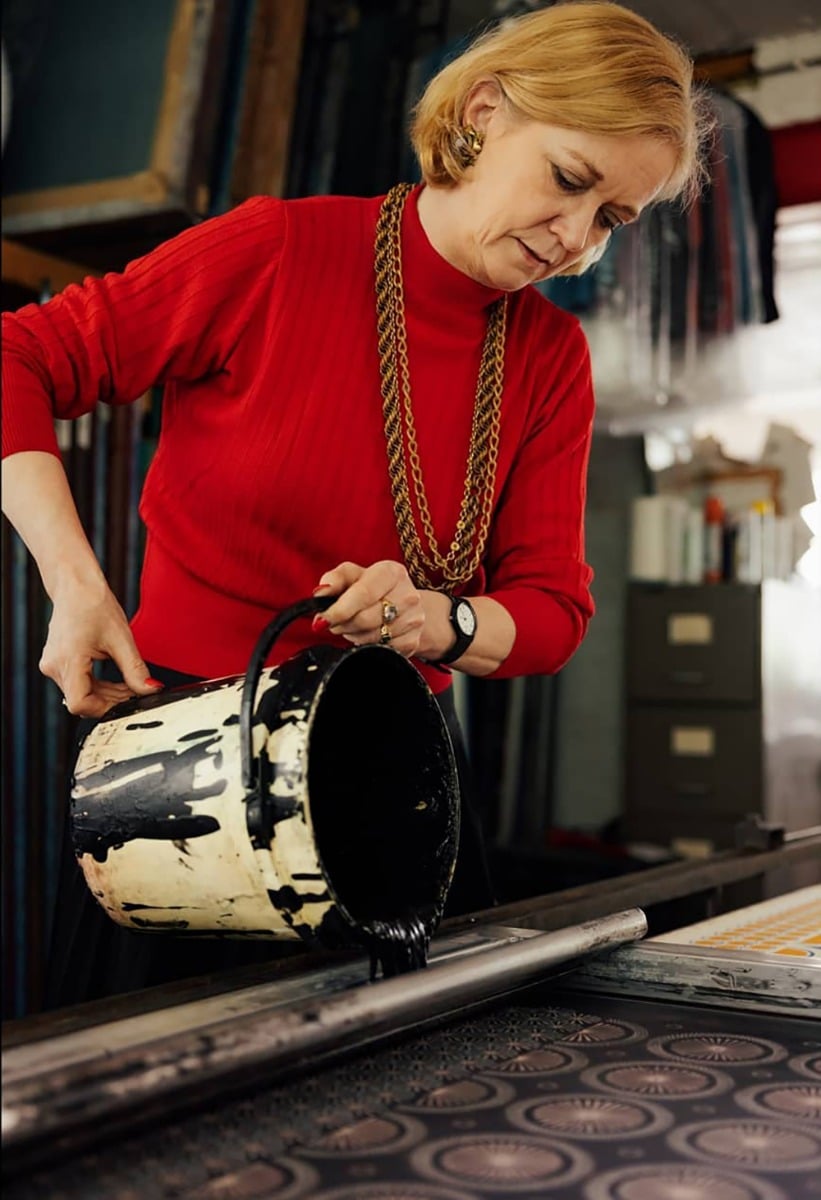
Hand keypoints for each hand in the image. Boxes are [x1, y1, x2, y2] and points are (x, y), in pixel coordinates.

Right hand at [39, 575, 162, 716]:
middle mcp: (54, 666)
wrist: (75, 585)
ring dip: (106, 695)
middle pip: (82, 701)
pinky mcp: (57, 663)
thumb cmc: (94, 604)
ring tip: (130, 685)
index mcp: (67, 660)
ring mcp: (53, 665)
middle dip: (112, 701)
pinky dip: (97, 686)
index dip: (106, 708)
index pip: (80, 704)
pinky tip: (116, 681)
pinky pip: (77, 684)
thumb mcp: (121, 639)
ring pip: (80, 694)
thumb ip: (135, 670)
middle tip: (137, 693)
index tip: (128, 702)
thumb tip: (150, 690)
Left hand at [313, 560, 424, 657]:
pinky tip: (366, 635)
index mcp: (391, 573)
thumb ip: (333, 579)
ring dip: (353, 635)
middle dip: (342, 624)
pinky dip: (367, 646)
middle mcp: (408, 595)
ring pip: (371, 637)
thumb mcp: (352, 575)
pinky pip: (381, 650)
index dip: (339, 610)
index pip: (363, 594)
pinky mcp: (413, 641)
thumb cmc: (373, 588)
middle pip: (365, 619)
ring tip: (351, 626)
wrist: (406, 605)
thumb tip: (320, 594)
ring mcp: (414, 620)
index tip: (322, 620)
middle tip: (333, 623)